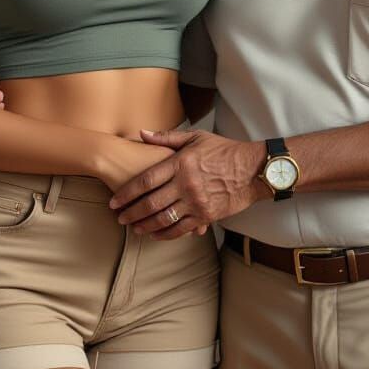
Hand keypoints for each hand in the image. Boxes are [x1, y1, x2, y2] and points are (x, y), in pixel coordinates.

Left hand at [108, 130, 266, 239]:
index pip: (146, 180)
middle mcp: (186, 184)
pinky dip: (166, 234)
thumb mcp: (196, 137)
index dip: (127, 193)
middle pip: (151, 203)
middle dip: (132, 213)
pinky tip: (156, 235)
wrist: (253, 169)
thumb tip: (142, 133)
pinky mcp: (206, 215)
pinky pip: (181, 228)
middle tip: (119, 218)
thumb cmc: (224, 150)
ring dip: (145, 226)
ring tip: (134, 228)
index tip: (115, 201)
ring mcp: (196, 202)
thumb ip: (167, 137)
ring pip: (164, 219)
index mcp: (181, 163)